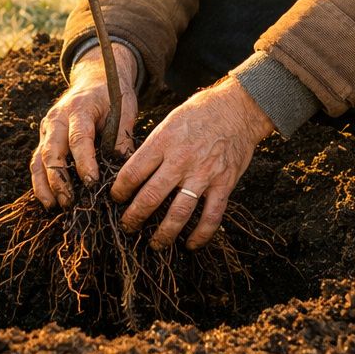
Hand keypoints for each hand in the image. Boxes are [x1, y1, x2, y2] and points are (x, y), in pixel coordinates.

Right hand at [31, 42, 137, 208]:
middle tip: (69, 201)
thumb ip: (123, 137)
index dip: (84, 162)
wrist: (93, 79)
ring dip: (44, 184)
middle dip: (59, 179)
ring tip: (54, 206)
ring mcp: (47, 128)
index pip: (78, 138)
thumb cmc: (111, 95)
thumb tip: (125, 168)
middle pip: (51, 151)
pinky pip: (37, 161)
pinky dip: (40, 182)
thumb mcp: (124, 109)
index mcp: (78, 109)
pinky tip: (48, 200)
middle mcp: (57, 118)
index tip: (92, 182)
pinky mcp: (44, 137)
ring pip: (38, 159)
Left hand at [111, 76, 273, 249]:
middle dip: (134, 217)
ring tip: (154, 244)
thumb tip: (136, 173)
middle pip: (150, 197)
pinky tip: (191, 244)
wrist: (238, 109)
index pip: (132, 173)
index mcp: (163, 142)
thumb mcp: (169, 122)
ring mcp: (204, 174)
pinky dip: (200, 234)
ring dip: (163, 233)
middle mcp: (181, 160)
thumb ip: (154, 148)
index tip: (116, 199)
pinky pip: (211, 216)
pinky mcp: (224, 184)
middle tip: (127, 226)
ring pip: (178, 213)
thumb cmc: (200, 113)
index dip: (119, 191)